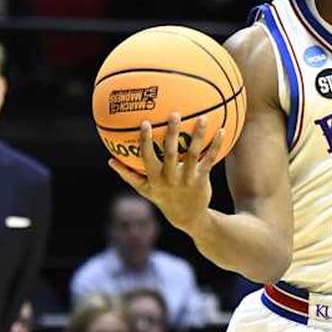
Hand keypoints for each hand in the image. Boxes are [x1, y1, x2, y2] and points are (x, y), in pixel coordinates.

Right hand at [108, 113, 223, 231]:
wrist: (188, 217)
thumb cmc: (163, 198)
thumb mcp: (144, 189)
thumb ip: (128, 174)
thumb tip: (110, 160)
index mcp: (155, 179)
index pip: (147, 158)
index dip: (146, 142)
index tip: (145, 123)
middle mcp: (171, 178)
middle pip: (171, 154)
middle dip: (172, 134)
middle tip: (174, 114)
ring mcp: (188, 179)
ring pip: (193, 154)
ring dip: (198, 136)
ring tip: (203, 118)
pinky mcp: (202, 178)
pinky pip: (210, 159)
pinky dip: (216, 145)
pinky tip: (221, 130)